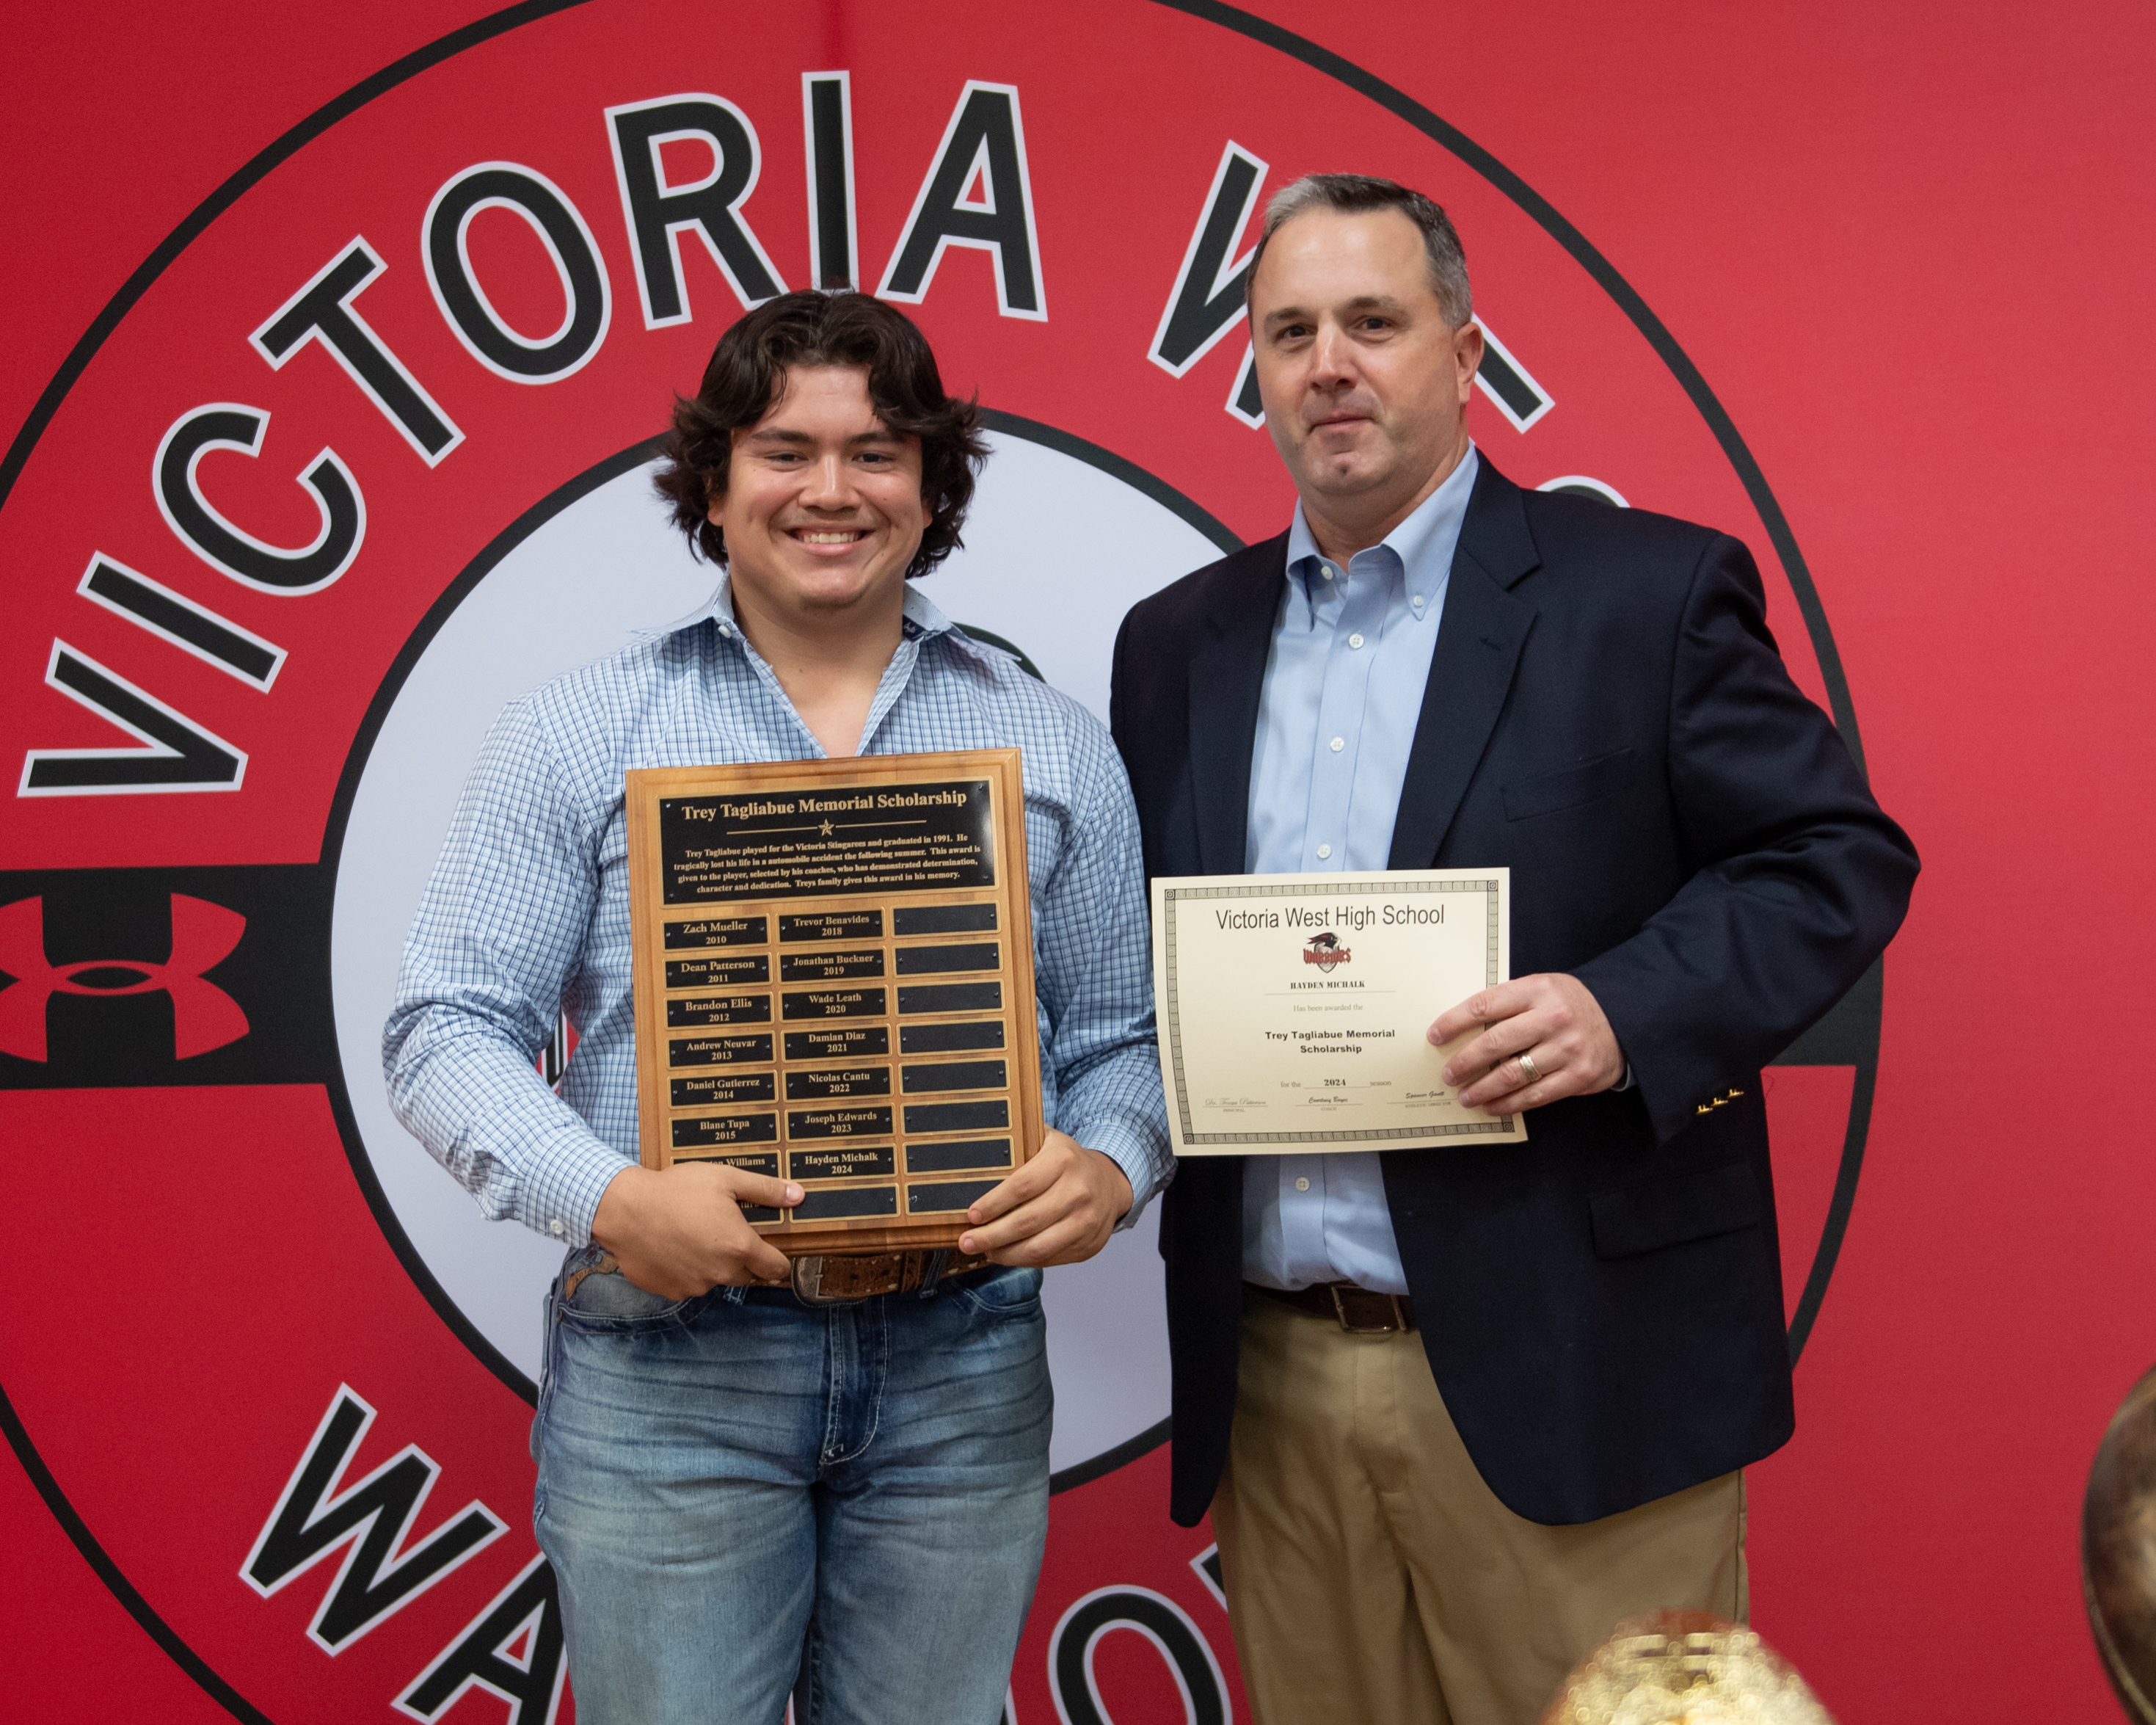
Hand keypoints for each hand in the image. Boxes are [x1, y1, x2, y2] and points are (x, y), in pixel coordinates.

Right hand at [591, 1160, 803, 1298]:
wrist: (624, 1210)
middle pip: (746, 1275)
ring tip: (695, 1235)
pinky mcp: (670, 1290)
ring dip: (713, 1265)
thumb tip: (799, 1196)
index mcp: (739, 1247)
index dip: (778, 1260)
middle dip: (743, 1258)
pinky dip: (687, 1270)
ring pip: (716, 1279)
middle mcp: (721, 1273)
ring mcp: (694, 1285)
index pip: (775, 1268)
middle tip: (726, 1232)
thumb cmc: (677, 1190)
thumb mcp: (725, 1179)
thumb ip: (766, 1190)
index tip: (773, 1250)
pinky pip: (688, 1283)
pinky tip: (675, 1247)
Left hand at [958, 1129, 1132, 1266]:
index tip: (972, 1215)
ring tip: (985, 1252)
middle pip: (1027, 1222)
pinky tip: (1008, 1255)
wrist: (1110, 1183)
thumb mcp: (1047, 1140)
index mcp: (1063, 1161)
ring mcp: (1086, 1221)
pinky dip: (1025, 1261)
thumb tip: (977, 1155)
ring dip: (1005, 1254)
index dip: (994, 1203)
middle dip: (991, 1236)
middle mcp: (1078, 1191)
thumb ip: (1019, 1143)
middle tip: (967, 1242)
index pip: (1022, 1186)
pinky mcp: (1088, 1245)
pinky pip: (1050, 1259)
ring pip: (1038, 1247)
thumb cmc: (1067, 1162)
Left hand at [1428, 973, 1624, 1114]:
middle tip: (1448, 1074)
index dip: (1455, 1022)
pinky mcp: (1578, 1076)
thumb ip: (1509, 1003)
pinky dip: (1508, 1104)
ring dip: (1482, 1088)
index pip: (1485, 1005)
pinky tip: (1491, 1106)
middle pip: (1495, 1043)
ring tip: (1464, 1095)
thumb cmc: (1569, 1005)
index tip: (1435, 1036)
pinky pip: (1534, 1095)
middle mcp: (1552, 1018)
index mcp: (1538, 990)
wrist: (1622, 1019)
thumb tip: (1461, 1027)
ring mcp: (1567, 1048)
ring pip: (1512, 1074)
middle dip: (1465, 1062)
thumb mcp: (1542, 989)